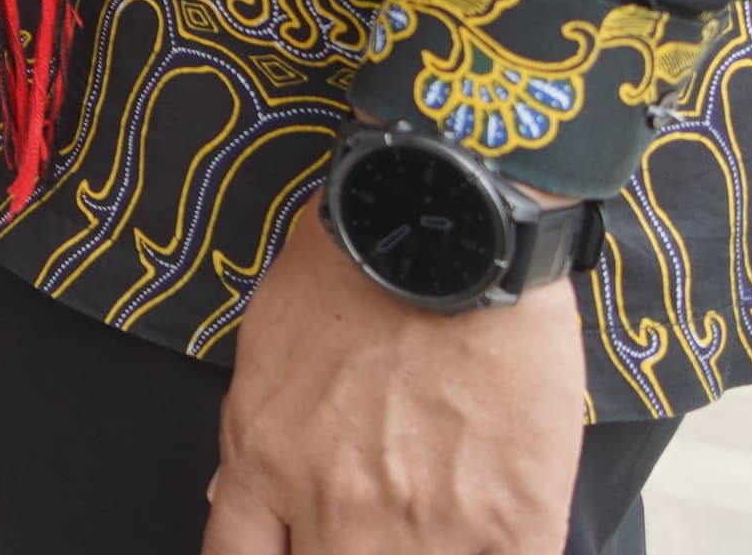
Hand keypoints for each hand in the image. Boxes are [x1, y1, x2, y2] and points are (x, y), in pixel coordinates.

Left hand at [202, 201, 585, 553]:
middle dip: (341, 550)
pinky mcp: (509, 527)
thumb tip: (242, 488)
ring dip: (421, 551)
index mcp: (264, 459)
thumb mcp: (269, 340)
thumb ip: (260, 428)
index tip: (298, 548)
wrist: (451, 229)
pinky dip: (498, 552)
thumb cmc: (359, 262)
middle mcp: (333, 509)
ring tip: (436, 516)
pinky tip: (497, 528)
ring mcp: (423, 530)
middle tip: (371, 526)